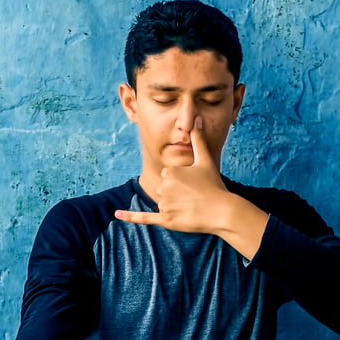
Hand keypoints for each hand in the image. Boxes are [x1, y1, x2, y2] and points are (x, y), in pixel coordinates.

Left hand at [115, 118, 268, 258]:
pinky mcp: (166, 220)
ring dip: (174, 206)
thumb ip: (197, 140)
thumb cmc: (214, 185)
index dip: (182, 182)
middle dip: (177, 194)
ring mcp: (164, 205)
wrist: (222, 211)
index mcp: (169, 172)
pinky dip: (130, 217)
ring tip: (192, 207)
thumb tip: (195, 119)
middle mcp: (163, 187)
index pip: (168, 176)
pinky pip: (144, 218)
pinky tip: (117, 214)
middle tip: (195, 196)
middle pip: (164, 189)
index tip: (194, 185)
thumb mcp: (205, 160)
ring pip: (163, 203)